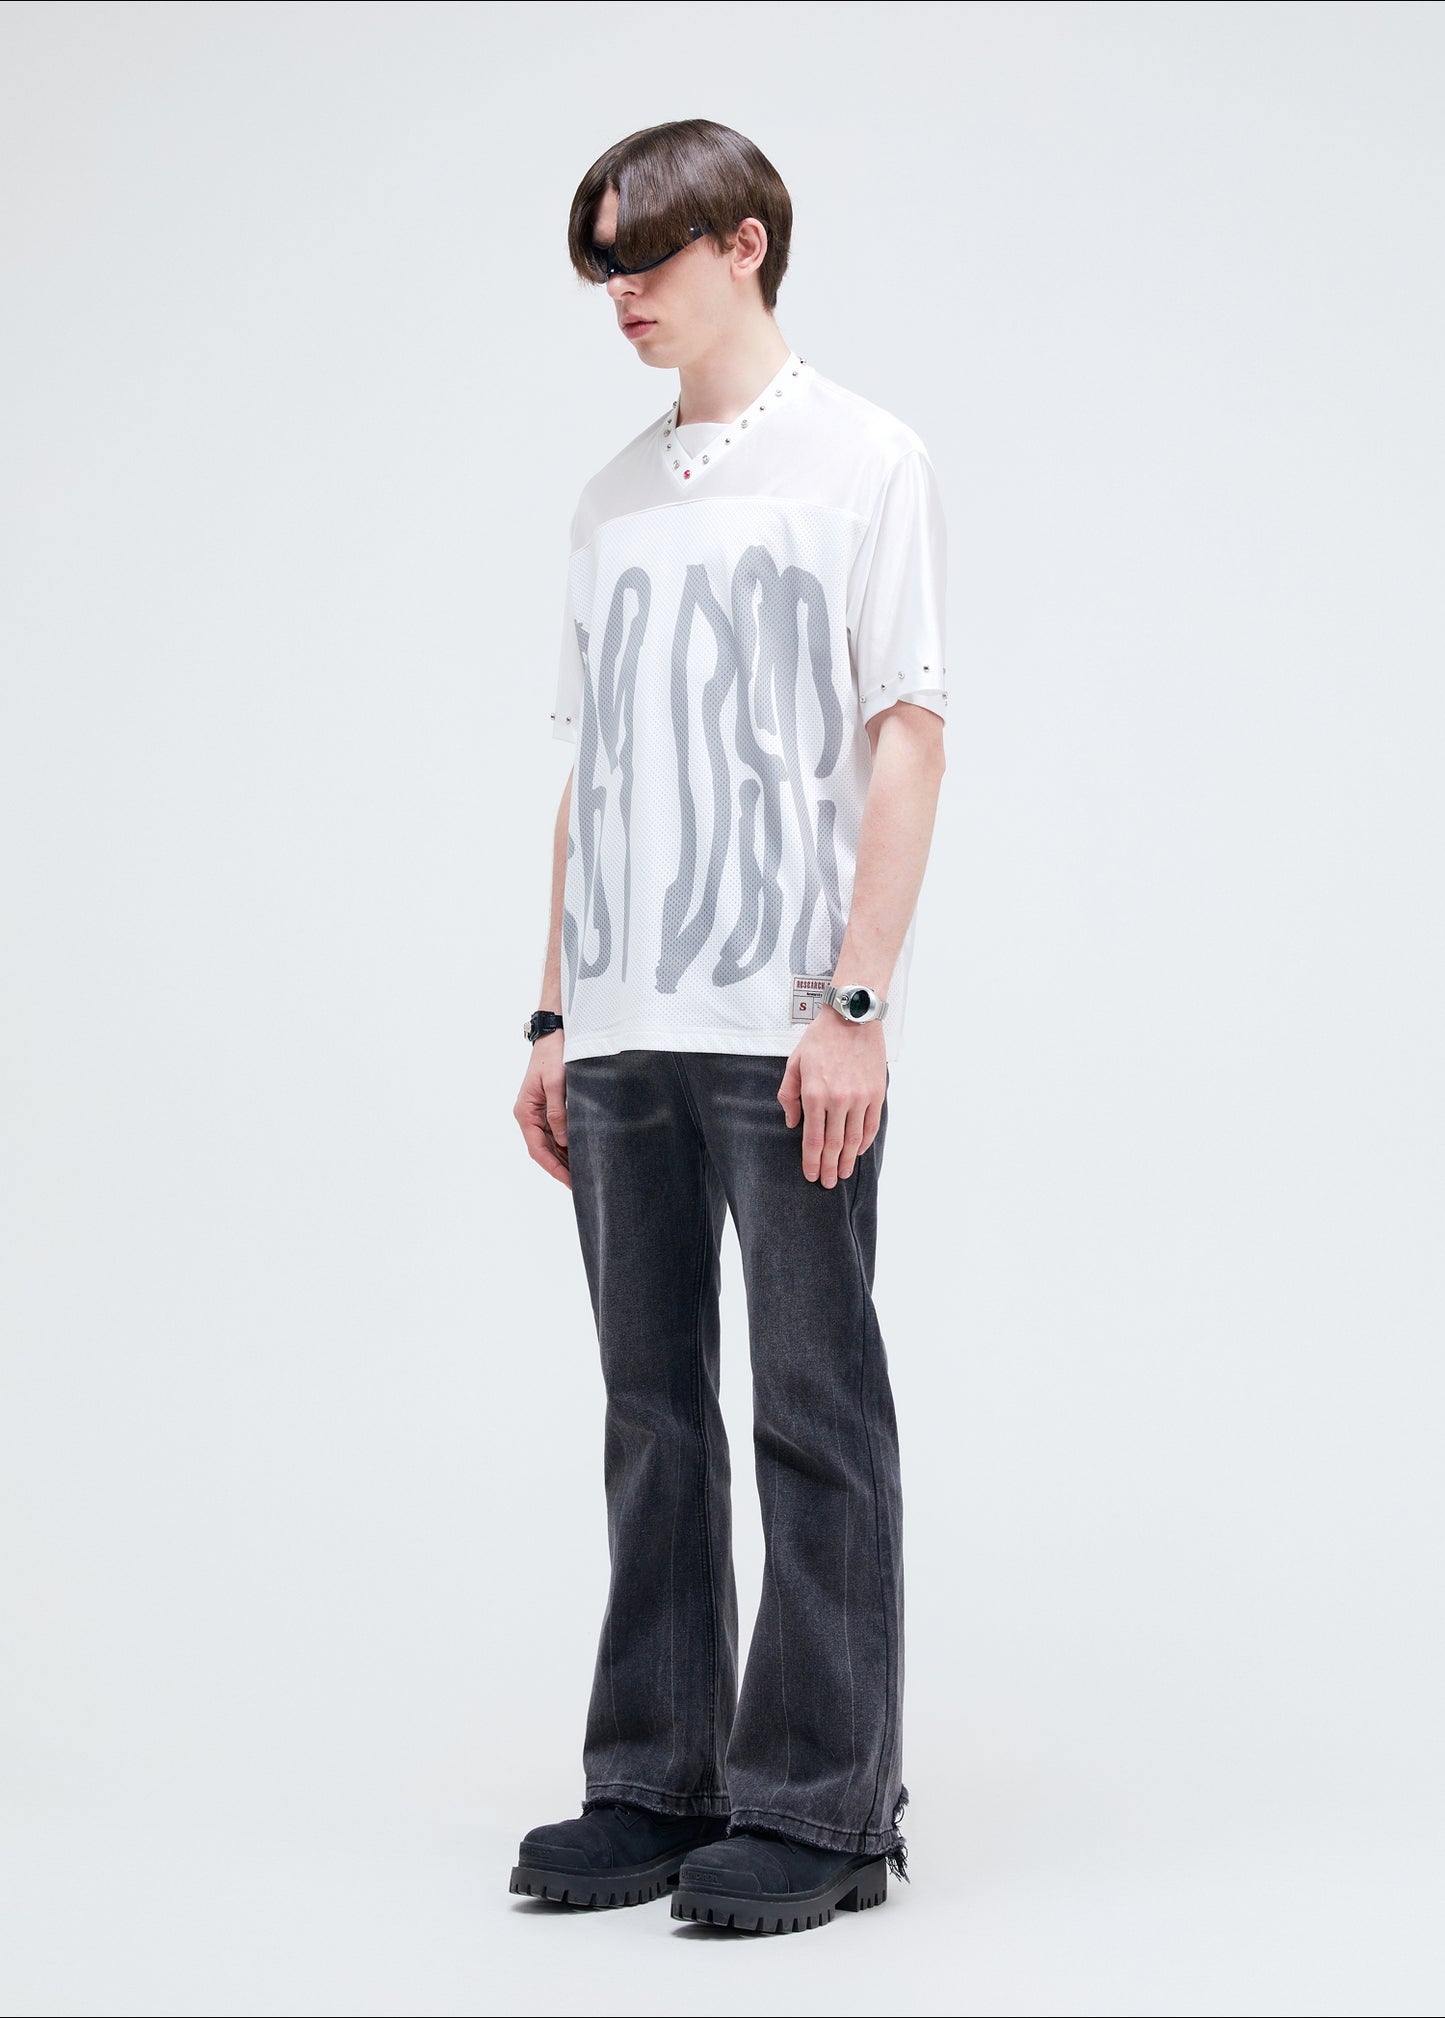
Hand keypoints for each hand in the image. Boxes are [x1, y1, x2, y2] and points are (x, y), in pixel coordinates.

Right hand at [514, 1031, 569, 1185]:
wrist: (555, 1033)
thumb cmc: (553, 1054)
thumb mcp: (555, 1083)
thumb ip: (558, 1112)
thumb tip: (563, 1140)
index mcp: (525, 1112)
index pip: (538, 1149)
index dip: (554, 1168)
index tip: (570, 1181)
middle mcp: (529, 1115)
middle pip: (544, 1150)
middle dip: (561, 1168)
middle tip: (582, 1184)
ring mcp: (538, 1112)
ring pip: (551, 1144)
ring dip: (564, 1159)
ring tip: (583, 1174)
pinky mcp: (549, 1107)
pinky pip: (556, 1132)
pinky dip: (567, 1144)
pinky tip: (580, 1153)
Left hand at [776, 1016, 886, 1185]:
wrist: (852, 1017)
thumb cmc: (820, 1039)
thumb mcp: (794, 1063)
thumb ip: (789, 1095)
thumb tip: (793, 1123)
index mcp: (814, 1093)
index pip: (812, 1139)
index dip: (811, 1162)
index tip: (811, 1176)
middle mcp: (838, 1099)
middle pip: (833, 1145)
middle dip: (828, 1168)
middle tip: (827, 1183)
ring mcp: (860, 1098)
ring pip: (853, 1139)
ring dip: (846, 1161)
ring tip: (842, 1174)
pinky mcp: (876, 1093)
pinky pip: (870, 1125)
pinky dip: (864, 1142)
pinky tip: (856, 1152)